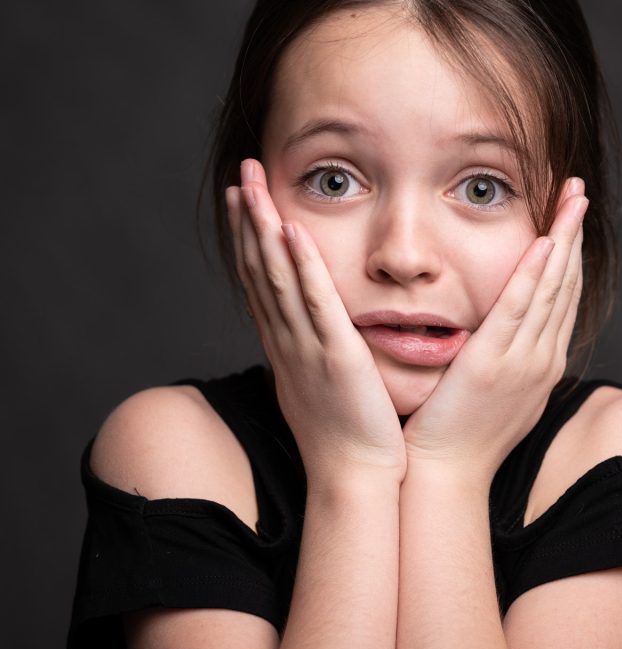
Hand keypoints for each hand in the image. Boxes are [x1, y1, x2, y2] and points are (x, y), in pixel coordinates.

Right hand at [227, 158, 405, 484]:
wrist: (352, 477)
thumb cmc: (344, 435)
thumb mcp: (321, 384)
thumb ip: (316, 351)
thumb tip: (315, 333)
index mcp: (285, 345)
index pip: (260, 280)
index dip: (248, 236)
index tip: (242, 197)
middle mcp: (287, 340)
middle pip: (259, 268)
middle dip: (248, 217)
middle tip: (242, 171)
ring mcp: (306, 346)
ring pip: (278, 276)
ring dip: (263, 226)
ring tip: (253, 182)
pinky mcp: (335, 356)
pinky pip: (315, 302)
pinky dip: (301, 264)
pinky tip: (291, 229)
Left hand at [401, 177, 587, 481]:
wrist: (444, 474)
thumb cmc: (457, 433)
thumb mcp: (492, 390)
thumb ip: (502, 356)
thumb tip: (500, 331)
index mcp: (542, 362)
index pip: (563, 295)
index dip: (569, 251)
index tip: (569, 215)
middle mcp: (543, 358)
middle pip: (567, 283)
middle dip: (575, 232)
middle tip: (579, 189)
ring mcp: (524, 360)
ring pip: (552, 287)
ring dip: (563, 238)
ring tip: (571, 196)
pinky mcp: (494, 362)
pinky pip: (520, 308)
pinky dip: (536, 272)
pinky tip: (545, 240)